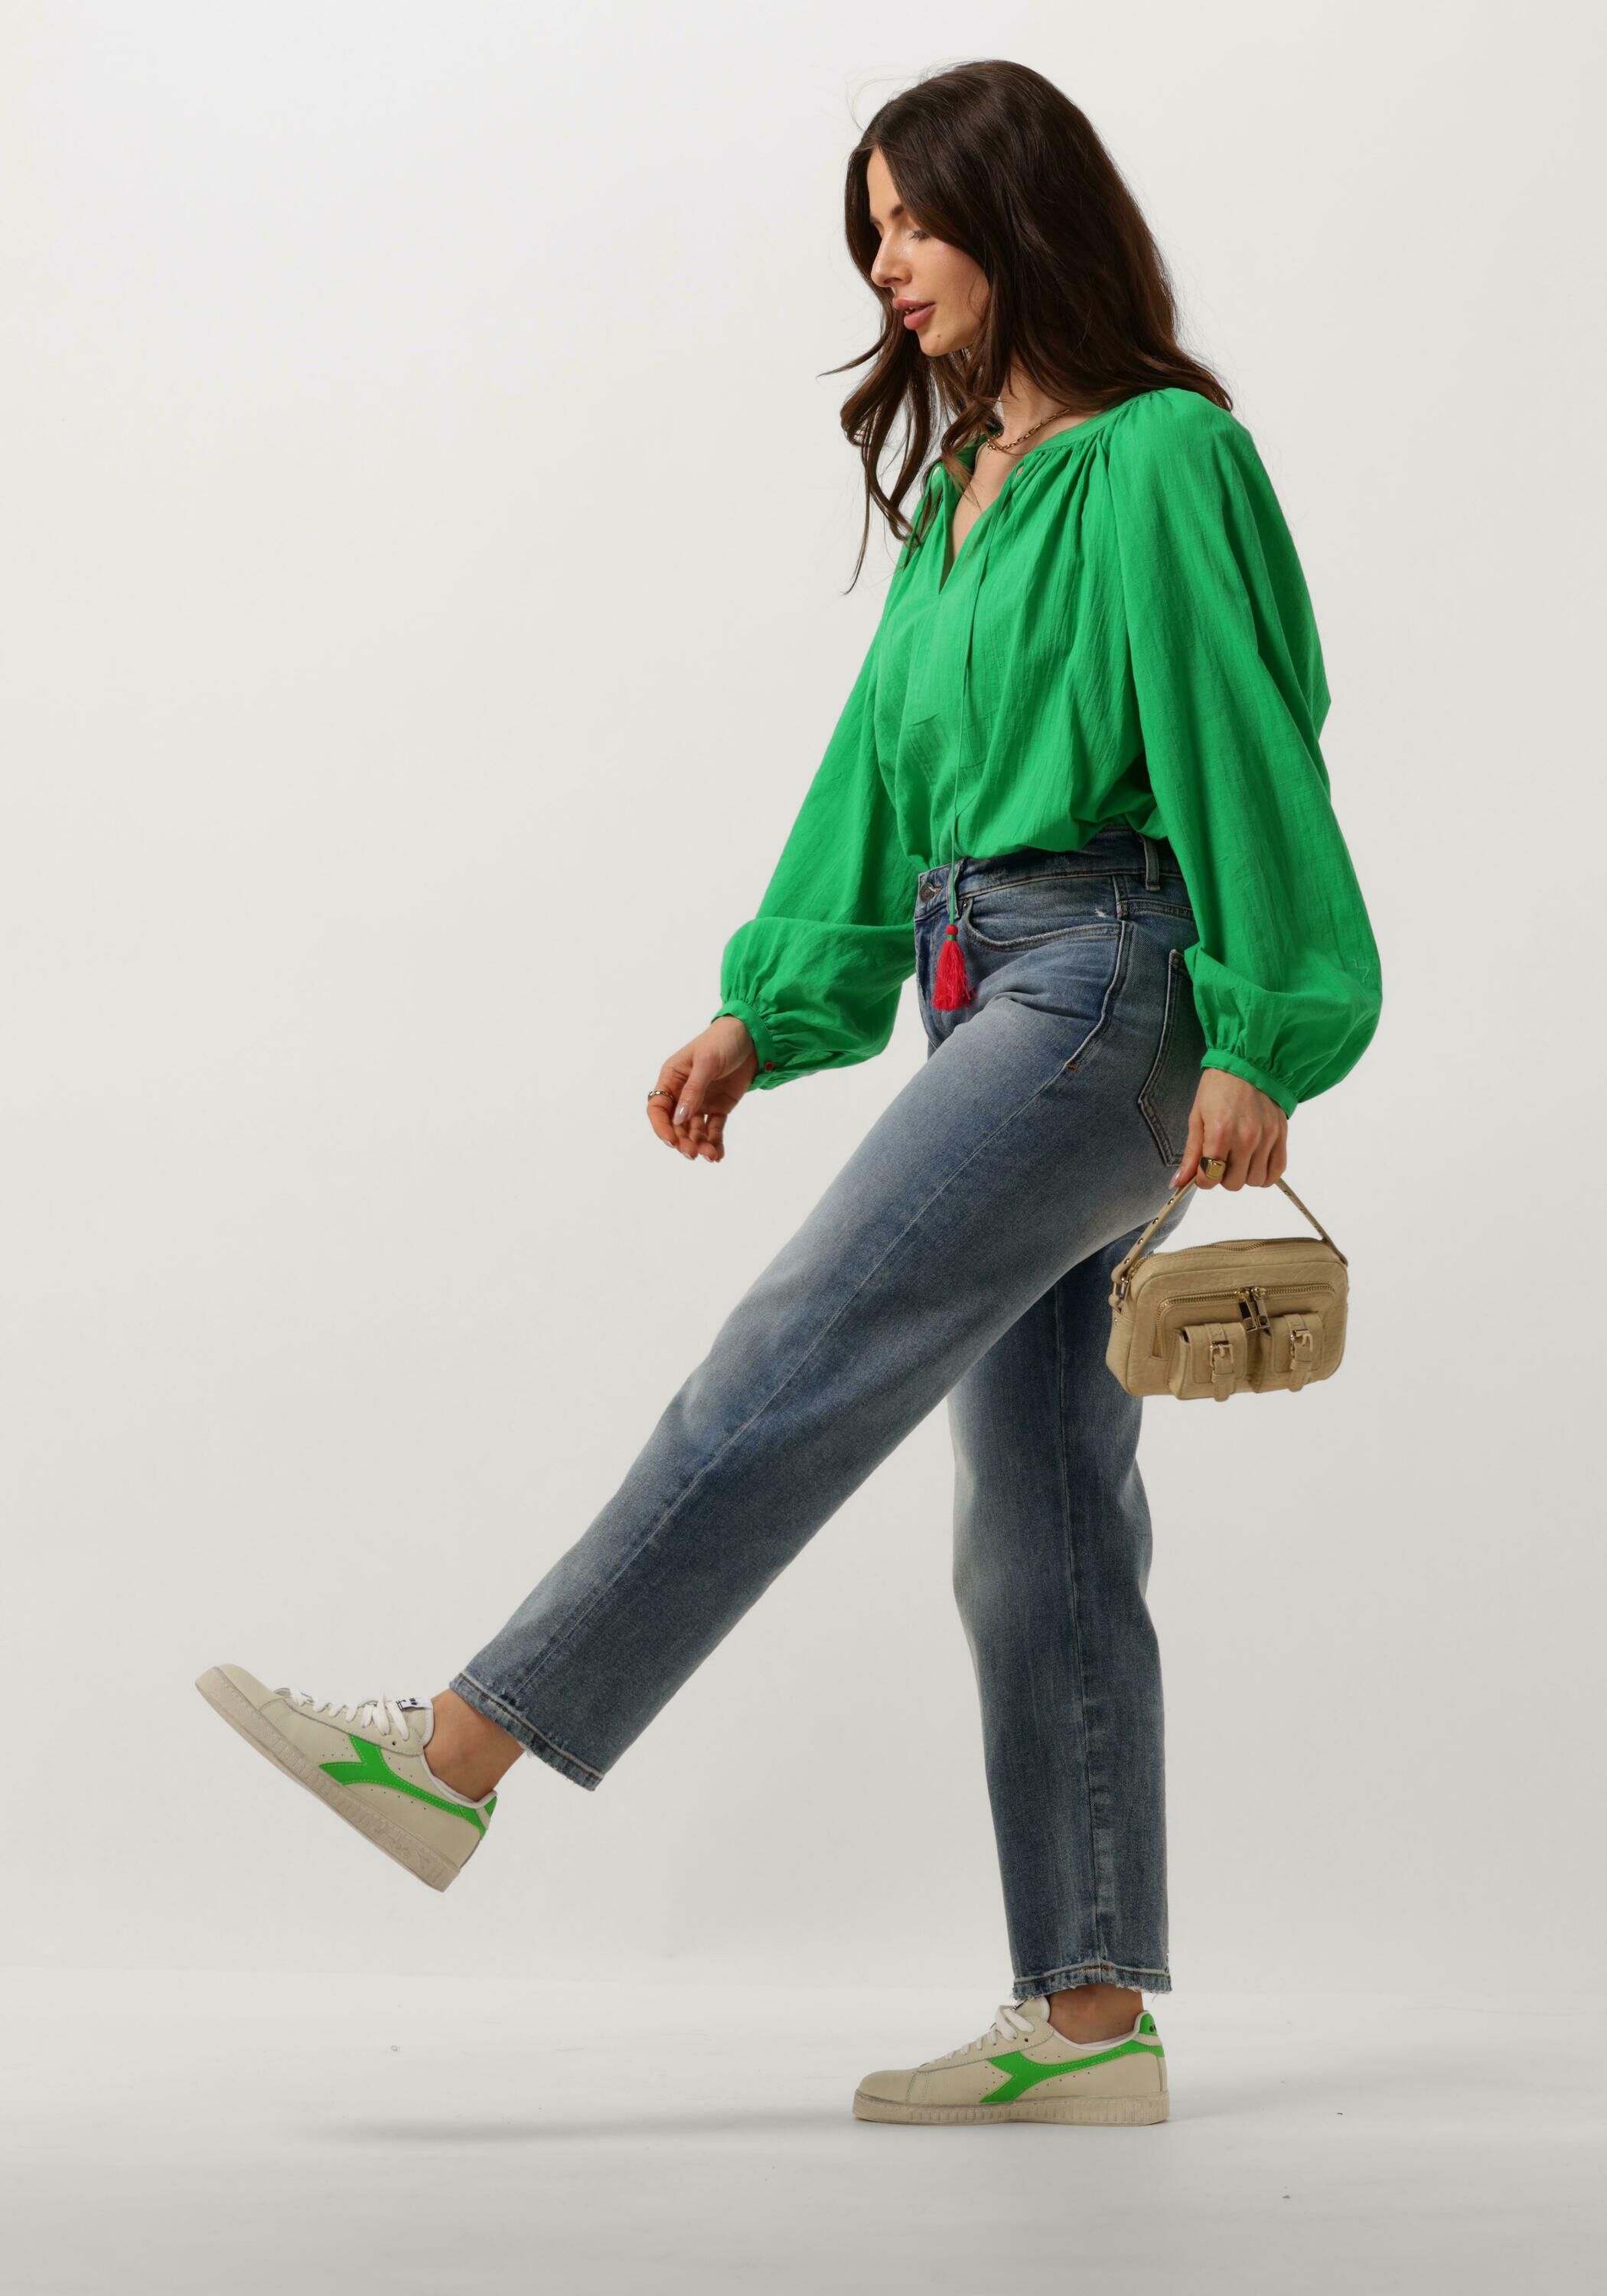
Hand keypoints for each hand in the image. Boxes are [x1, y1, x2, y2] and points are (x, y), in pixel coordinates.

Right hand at [648, 1016, 758, 1161]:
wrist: (753, 1037)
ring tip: (710, 1155)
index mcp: (672, 1077)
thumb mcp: (707, 1062)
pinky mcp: (719, 1107)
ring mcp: (701, 1101)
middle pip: (676, 1124)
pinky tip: (718, 1155)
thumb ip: (693, 1090)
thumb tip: (679, 1119)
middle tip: (692, 1153)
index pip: (658, 1107)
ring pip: (694, 1130)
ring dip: (699, 1144)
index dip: (661, 1126)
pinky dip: (715, 1142)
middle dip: (682, 1140)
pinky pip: (714, 1129)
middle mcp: (683, 1093)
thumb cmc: (723, 1041)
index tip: (671, 1141)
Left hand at [1171, 1068, 1287, 1190]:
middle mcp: (1246, 1139)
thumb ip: (1191, 1153)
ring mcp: (1266, 1138)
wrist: (1248, 1063)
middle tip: (1220, 1160)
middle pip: (1233, 1183)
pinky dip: (1265, 1174)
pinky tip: (1255, 1163)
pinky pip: (1277, 1171)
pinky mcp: (1281, 1135)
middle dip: (1222, 1177)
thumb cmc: (1218, 1087)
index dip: (1203, 1179)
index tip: (1202, 1171)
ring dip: (1244, 1175)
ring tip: (1238, 1158)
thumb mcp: (1197, 1117)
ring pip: (1255, 1181)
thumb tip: (1178, 1182)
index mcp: (1220, 1133)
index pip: (1210, 1177)